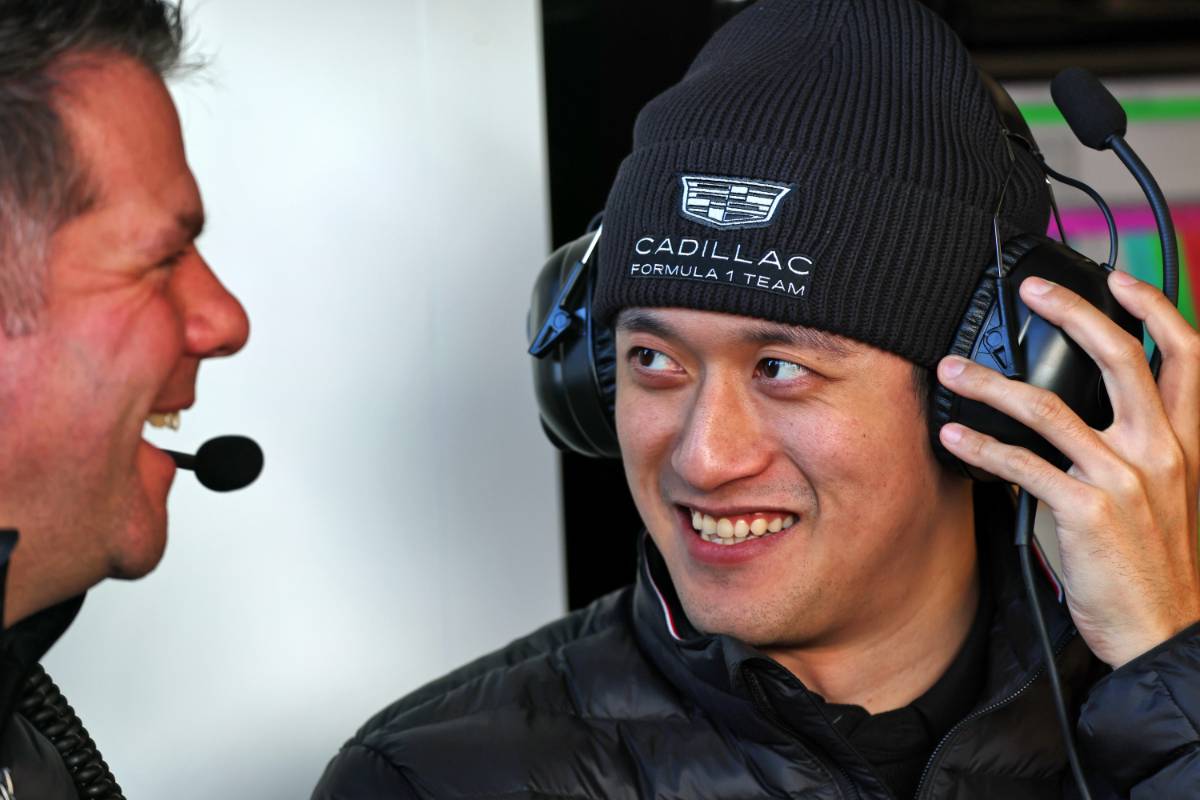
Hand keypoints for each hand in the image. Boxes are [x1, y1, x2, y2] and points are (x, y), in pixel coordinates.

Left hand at [936, 271, 1199, 668]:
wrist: (1160, 631)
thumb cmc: (1153, 563)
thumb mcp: (1164, 493)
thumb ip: (1134, 446)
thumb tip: (1077, 408)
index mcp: (1185, 442)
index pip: (1186, 354)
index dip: (1154, 306)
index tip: (1118, 278)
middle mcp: (1160, 450)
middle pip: (1118, 356)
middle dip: (1071, 313)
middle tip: (1030, 292)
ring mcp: (1123, 478)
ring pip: (1047, 407)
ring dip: (989, 384)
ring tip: (951, 370)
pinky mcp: (1085, 510)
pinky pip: (1020, 464)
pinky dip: (980, 445)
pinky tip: (953, 436)